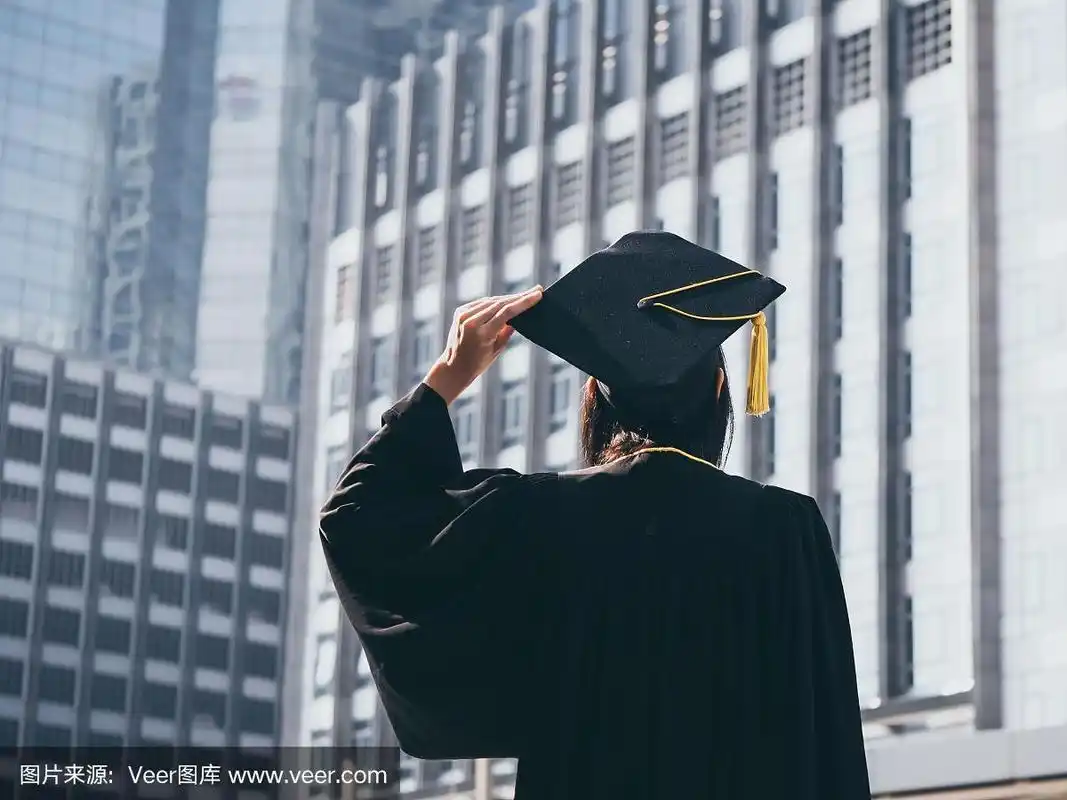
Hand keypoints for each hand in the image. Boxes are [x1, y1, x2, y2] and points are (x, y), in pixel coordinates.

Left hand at [423, 288, 542, 403]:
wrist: (453, 367)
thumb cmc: (478, 363)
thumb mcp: (497, 349)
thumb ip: (508, 331)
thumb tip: (519, 315)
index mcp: (482, 333)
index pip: (507, 312)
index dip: (524, 302)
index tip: (537, 294)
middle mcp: (471, 321)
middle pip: (500, 303)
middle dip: (519, 297)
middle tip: (536, 290)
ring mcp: (463, 315)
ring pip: (491, 301)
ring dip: (509, 298)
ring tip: (524, 295)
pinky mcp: (460, 311)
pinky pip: (482, 303)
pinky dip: (495, 301)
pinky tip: (507, 300)